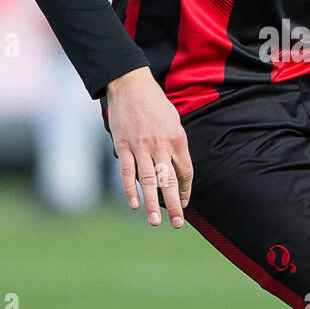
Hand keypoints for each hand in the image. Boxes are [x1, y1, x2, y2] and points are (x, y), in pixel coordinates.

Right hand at [105, 66, 192, 226]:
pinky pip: (127, 171)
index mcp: (177, 139)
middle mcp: (161, 145)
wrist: (131, 84)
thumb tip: (174, 169)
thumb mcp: (174, 121)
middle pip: (169, 181)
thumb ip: (175, 145)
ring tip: (155, 222)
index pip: (185, 172)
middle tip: (177, 224)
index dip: (185, 191)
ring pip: (148, 180)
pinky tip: (133, 204)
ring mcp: (141, 146)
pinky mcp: (123, 145)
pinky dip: (129, 189)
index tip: (185, 204)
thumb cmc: (155, 104)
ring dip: (151, 203)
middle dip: (174, 204)